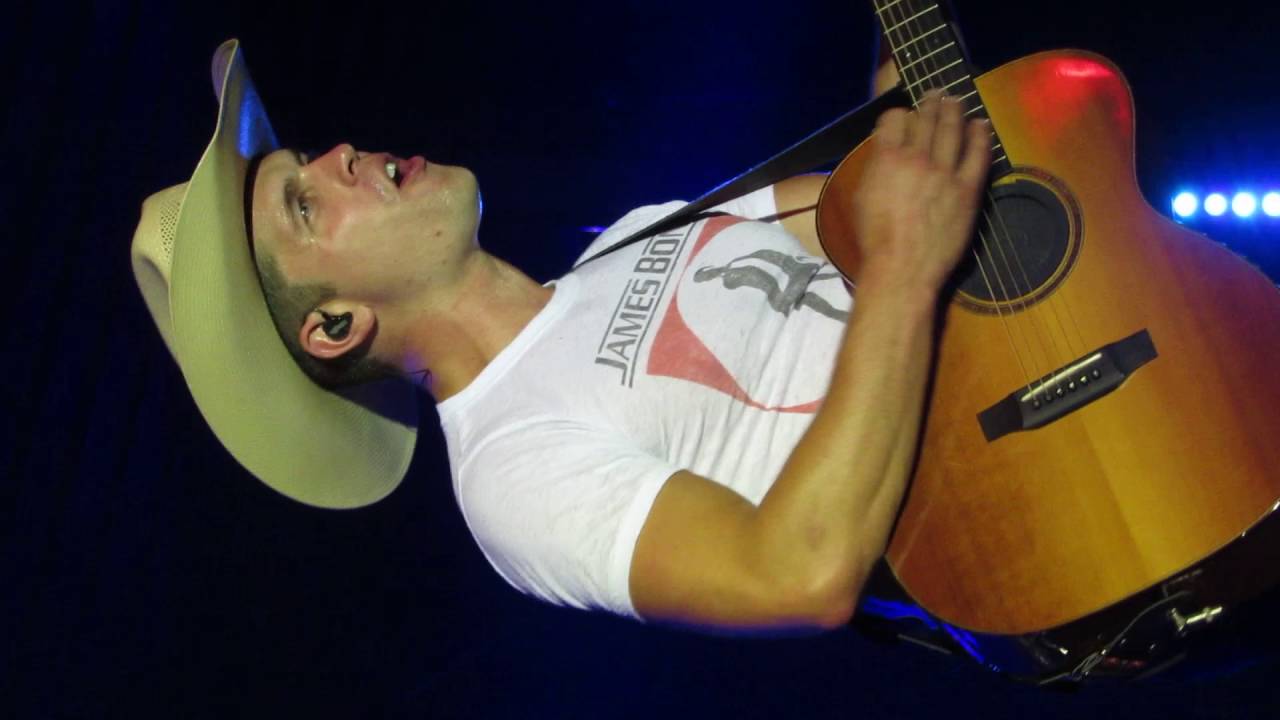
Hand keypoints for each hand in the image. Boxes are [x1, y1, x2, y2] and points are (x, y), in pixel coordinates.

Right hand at [852, 91, 991, 296]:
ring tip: (956, 100)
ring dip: (954, 111)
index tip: (903, 116)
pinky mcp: (967, 189)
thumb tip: (885, 155)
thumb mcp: (863, 198)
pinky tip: (980, 125)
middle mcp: (916, 158)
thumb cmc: (876, 240)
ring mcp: (945, 172)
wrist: (902, 268)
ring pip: (952, 130)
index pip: (894, 119)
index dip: (898, 114)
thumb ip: (875, 169)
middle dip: (930, 103)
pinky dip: (980, 136)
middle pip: (926, 119)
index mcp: (886, 159)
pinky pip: (978, 155)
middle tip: (935, 94)